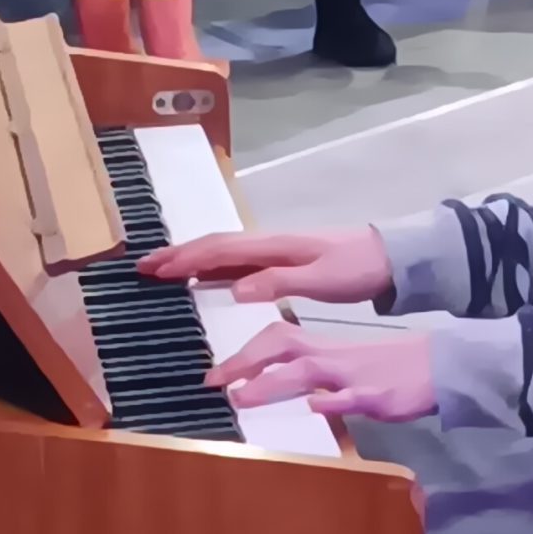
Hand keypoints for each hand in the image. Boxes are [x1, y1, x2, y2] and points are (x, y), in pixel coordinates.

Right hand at [139, 225, 392, 305]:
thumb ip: (279, 283)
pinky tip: (204, 280)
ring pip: (223, 253)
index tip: (153, 268)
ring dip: (191, 260)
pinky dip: (213, 269)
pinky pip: (238, 263)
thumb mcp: (322, 280)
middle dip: (177, 254)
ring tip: (161, 272)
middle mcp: (268, 244)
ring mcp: (274, 252)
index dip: (183, 257)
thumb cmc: (357, 269)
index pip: (219, 249)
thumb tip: (234, 289)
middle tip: (142, 267)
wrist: (389, 259)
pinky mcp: (282, 262)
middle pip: (214, 246)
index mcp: (274, 245)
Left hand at [208, 322, 436, 422]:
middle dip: (245, 361)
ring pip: (307, 371)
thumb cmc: (390, 366)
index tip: (215, 373)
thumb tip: (275, 378)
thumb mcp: (347, 365)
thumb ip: (313, 370)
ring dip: (272, 382)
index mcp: (324, 348)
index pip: (277, 339)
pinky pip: (352, 396)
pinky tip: (316, 405)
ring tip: (242, 398)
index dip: (244, 353)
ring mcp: (354, 376)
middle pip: (282, 345)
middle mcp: (333, 358)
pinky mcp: (378, 395)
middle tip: (214, 381)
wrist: (439, 365)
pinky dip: (333, 401)